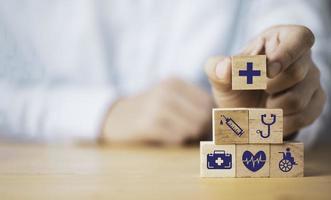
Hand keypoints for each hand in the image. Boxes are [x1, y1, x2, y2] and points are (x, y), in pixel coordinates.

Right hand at [102, 78, 212, 144]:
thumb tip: (220, 122)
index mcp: (174, 82)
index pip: (208, 103)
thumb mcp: (169, 98)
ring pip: (192, 128)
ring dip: (187, 136)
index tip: (201, 127)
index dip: (209, 118)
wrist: (115, 119)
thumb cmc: (149, 111)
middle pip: (204, 116)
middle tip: (191, 134)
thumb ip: (193, 106)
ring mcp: (155, 106)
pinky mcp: (146, 124)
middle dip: (201, 129)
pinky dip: (174, 142)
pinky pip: (177, 138)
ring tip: (176, 134)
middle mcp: (166, 90)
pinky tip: (164, 137)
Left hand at [205, 25, 325, 137]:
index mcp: (280, 39)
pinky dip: (280, 123)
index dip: (286, 54)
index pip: (299, 38)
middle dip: (269, 86)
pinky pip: (304, 117)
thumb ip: (218, 68)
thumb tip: (225, 67)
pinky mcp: (315, 103)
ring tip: (262, 104)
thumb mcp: (221, 75)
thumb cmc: (235, 84)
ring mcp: (312, 81)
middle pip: (297, 72)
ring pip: (298, 99)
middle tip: (256, 89)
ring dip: (272, 108)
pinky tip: (270, 118)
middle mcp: (302, 58)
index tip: (267, 70)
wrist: (244, 111)